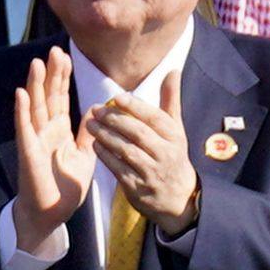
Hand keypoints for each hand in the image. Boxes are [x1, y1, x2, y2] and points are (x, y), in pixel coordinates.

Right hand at [5, 48, 92, 257]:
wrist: (51, 213)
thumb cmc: (65, 186)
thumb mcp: (84, 156)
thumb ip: (88, 134)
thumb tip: (97, 112)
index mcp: (59, 131)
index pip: (61, 98)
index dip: (62, 77)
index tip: (66, 55)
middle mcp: (45, 131)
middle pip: (48, 96)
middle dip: (51, 74)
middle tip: (55, 50)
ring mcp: (35, 139)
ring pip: (35, 107)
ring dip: (35, 85)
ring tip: (37, 63)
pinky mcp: (28, 152)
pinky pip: (24, 128)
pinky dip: (22, 111)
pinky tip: (21, 93)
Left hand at [86, 67, 201, 235]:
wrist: (179, 198)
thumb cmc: (172, 155)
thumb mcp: (176, 129)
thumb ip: (170, 100)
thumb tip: (172, 70)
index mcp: (175, 137)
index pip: (155, 118)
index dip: (136, 107)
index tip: (117, 97)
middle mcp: (166, 155)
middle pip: (139, 133)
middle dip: (115, 120)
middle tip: (95, 110)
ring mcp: (153, 173)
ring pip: (127, 151)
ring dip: (106, 136)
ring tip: (90, 124)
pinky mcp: (139, 188)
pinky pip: (119, 170)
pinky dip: (106, 156)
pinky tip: (95, 145)